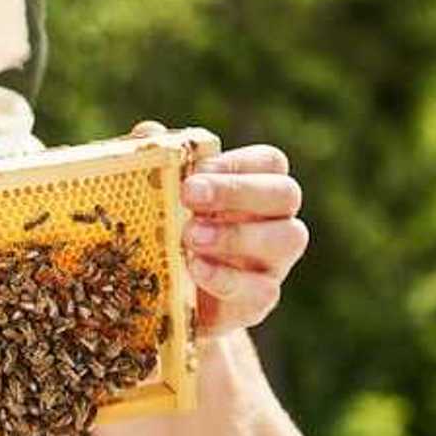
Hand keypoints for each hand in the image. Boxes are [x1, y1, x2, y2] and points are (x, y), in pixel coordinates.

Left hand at [132, 121, 309, 336]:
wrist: (164, 302)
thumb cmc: (167, 237)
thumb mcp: (156, 201)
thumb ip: (156, 166)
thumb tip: (148, 133)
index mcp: (256, 190)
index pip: (270, 163)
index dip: (237, 162)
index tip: (196, 169)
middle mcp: (275, 222)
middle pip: (286, 194)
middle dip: (238, 190)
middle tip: (190, 194)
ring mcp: (273, 264)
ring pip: (287, 239)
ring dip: (237, 234)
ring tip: (191, 235)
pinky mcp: (258, 302)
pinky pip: (260, 291)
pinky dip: (226, 278)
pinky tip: (194, 268)